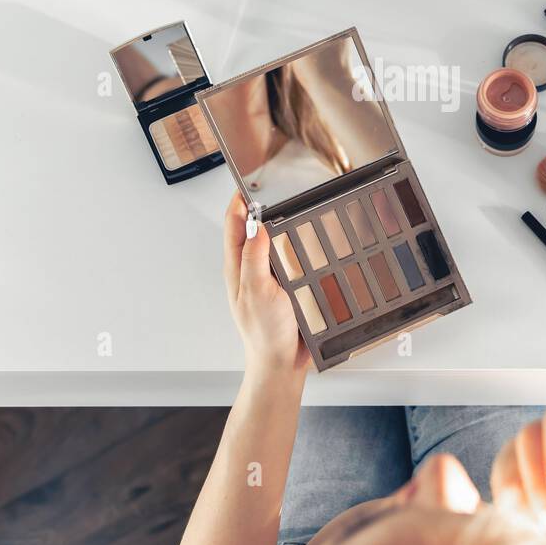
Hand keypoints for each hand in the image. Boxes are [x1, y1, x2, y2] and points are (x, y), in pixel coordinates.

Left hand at [223, 192, 311, 377]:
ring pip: (276, 241)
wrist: (283, 364)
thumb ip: (254, 258)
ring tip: (293, 205)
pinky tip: (311, 240)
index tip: (251, 180)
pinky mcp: (288, 286)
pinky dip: (300, 245)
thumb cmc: (264, 334)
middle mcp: (252, 268)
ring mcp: (270, 277)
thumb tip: (256, 225)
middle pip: (255, 227)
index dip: (240, 200)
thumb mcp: (257, 291)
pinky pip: (294, 258)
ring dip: (284, 224)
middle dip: (263, 206)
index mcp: (237, 266)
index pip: (235, 223)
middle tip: (277, 186)